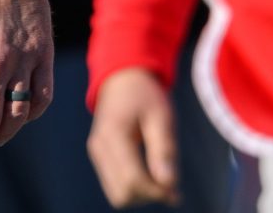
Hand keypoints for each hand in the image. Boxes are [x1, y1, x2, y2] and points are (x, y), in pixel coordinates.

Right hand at [88, 68, 180, 207]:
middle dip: (149, 195)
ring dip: (141, 194)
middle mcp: (99, 147)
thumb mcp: (161, 117)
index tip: (176, 189)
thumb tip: (169, 186)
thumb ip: (163, 151)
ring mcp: (96, 153)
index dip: (157, 191)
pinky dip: (134, 188)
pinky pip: (115, 186)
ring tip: (161, 180)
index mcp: (113, 135)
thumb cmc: (145, 95)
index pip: (133, 181)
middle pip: (123, 194)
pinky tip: (151, 177)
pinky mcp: (99, 156)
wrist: (122, 78)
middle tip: (170, 184)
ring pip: (117, 195)